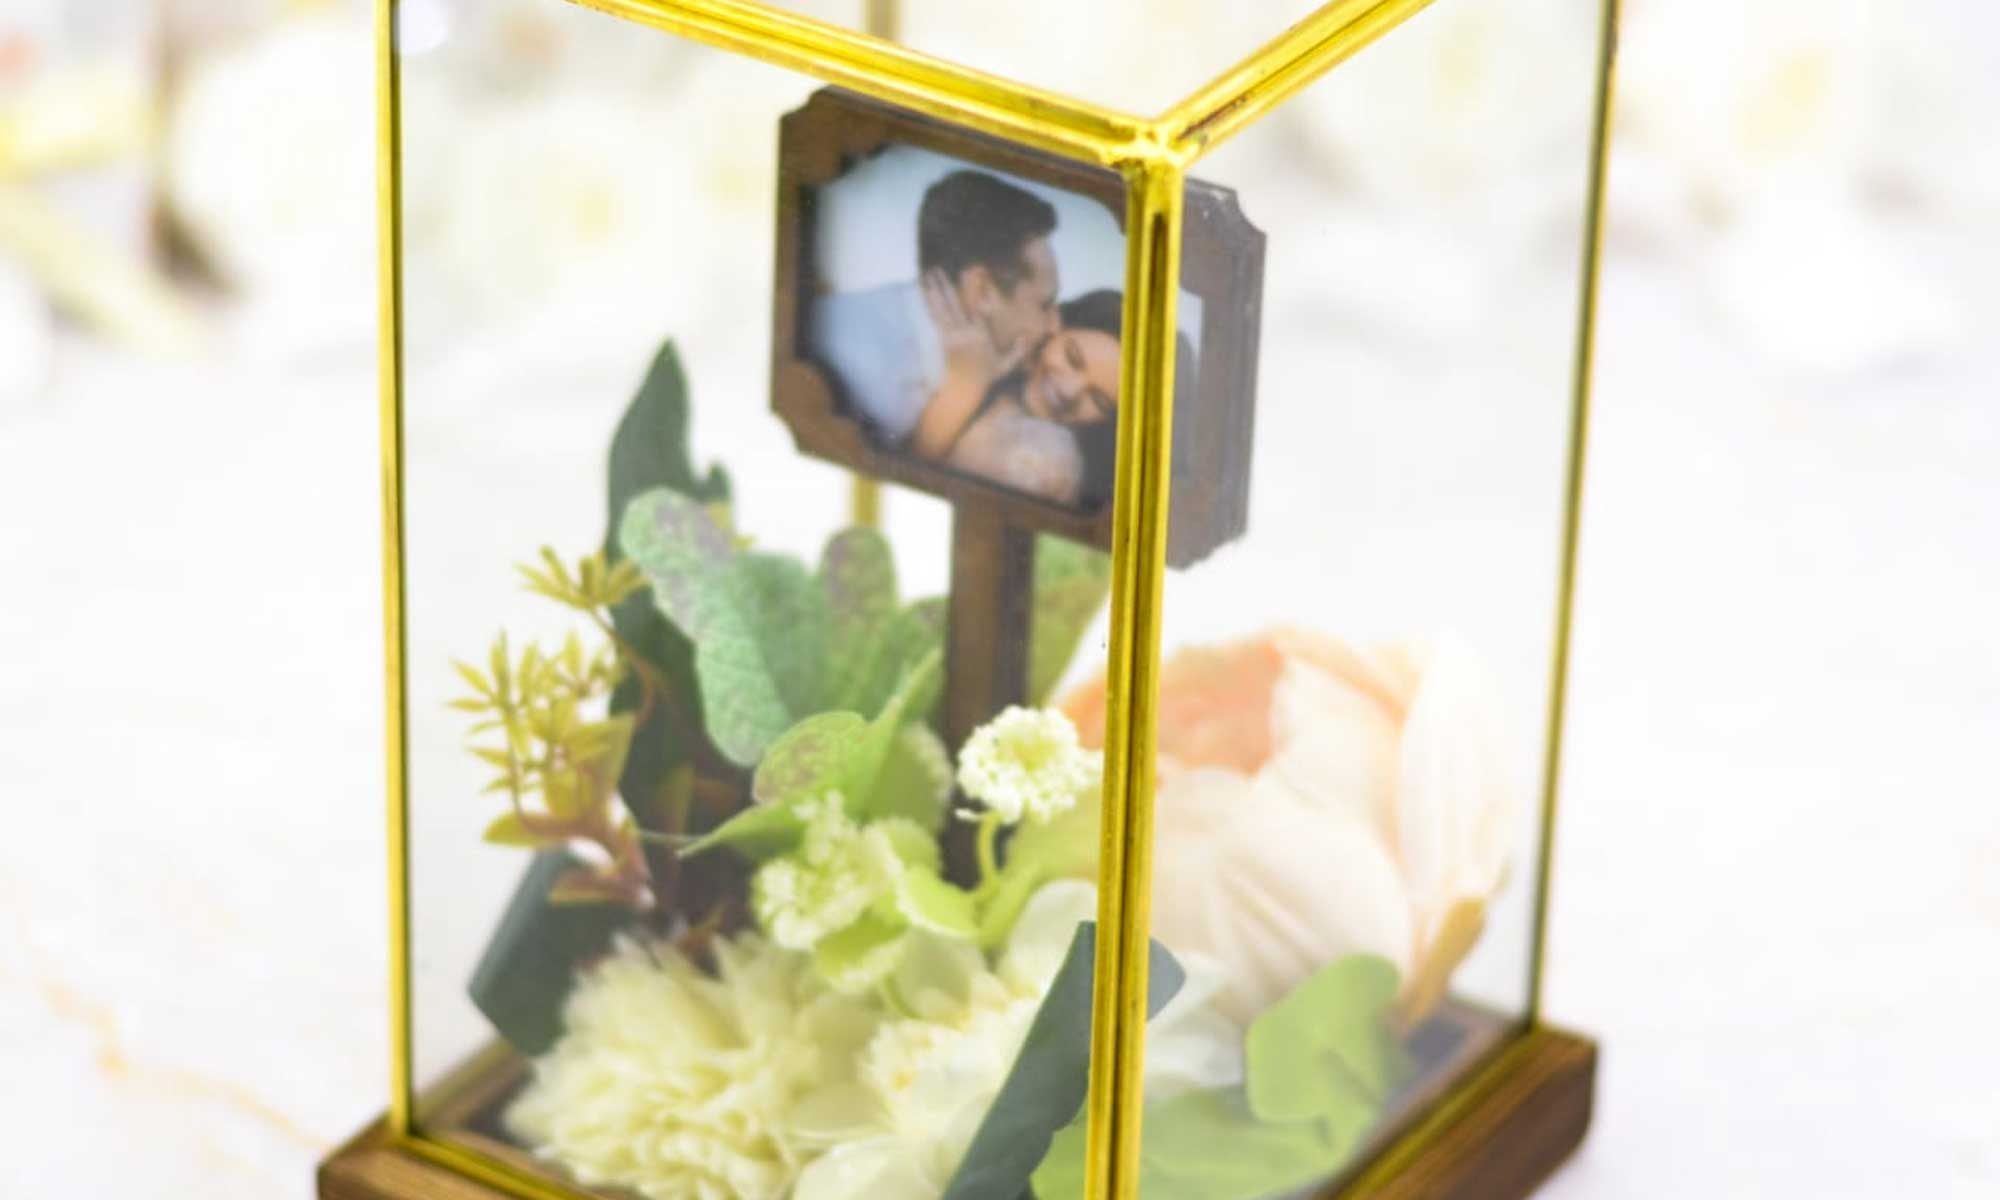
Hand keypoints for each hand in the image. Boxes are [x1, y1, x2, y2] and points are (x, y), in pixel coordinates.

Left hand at [922, 269, 1028, 383]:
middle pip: (954, 304)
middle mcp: (965, 333)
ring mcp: (952, 336)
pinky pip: (936, 318)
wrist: (964, 389)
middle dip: (945, 285)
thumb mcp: (1006, 365)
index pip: (976, 309)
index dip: (973, 291)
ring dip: (934, 290)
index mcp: (981, 335)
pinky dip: (930, 304)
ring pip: (942, 309)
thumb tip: (1027, 336)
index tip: (970, 274)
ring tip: (927, 274)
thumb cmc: (986, 375)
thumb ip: (1018, 351)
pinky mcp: (943, 339)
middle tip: (937, 268)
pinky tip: (925, 292)